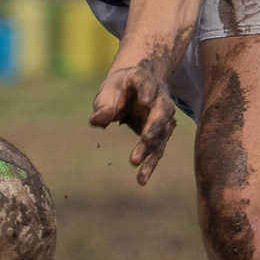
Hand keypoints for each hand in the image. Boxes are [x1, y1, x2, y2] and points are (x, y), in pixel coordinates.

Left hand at [90, 62, 178, 184]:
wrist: (133, 89)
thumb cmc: (117, 89)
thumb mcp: (107, 92)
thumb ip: (103, 106)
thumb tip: (96, 120)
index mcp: (144, 80)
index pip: (148, 84)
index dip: (148, 91)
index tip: (146, 100)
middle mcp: (160, 97)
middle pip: (161, 112)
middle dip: (154, 126)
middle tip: (145, 140)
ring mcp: (163, 116)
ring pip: (162, 134)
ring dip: (152, 152)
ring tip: (141, 172)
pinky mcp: (161, 133)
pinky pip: (157, 149)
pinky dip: (150, 163)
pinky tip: (142, 179)